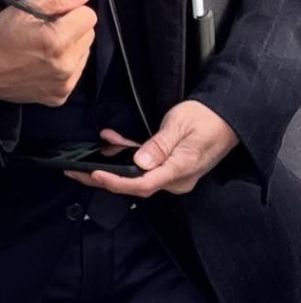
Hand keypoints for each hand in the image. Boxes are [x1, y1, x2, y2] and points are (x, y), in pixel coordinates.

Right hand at [0, 0, 95, 105]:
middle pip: (89, 35)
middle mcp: (65, 65)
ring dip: (71, 47)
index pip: (90, 16)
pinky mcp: (60, 96)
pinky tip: (44, 63)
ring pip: (84, 54)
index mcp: (56, 40)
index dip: (73, 10)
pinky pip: (76, 73)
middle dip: (73, 28)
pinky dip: (66, 66)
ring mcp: (63, 84)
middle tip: (47, 30)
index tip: (55, 14)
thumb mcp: (23, 9)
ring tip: (44, 47)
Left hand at [67, 103, 239, 196]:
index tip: (95, 174)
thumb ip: (159, 145)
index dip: (116, 182)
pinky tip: (112, 140)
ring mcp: (173, 174)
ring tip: (86, 156)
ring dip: (112, 164)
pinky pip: (144, 165)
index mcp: (179, 170)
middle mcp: (176, 179)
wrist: (229, 118)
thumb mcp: (180, 127)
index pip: (143, 184)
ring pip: (136, 175)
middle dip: (103, 179)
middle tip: (75, 173)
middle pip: (135, 184)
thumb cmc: (208, 119)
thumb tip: (141, 162)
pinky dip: (126, 153)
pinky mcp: (170, 166)